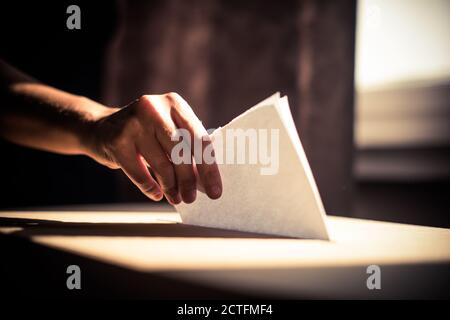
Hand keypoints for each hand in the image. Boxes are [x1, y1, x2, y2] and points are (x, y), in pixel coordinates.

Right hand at [86, 92, 221, 203]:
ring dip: (171, 187)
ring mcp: (134, 122)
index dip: (209, 168)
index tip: (215, 192)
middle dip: (189, 180)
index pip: (200, 138)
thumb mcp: (168, 131)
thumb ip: (187, 150)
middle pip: (181, 151)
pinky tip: (156, 194)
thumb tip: (206, 182)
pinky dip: (149, 187)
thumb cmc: (144, 133)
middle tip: (191, 199)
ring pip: (161, 163)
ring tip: (176, 199)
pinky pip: (139, 172)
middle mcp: (155, 108)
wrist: (100, 128)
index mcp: (175, 103)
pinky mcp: (117, 139)